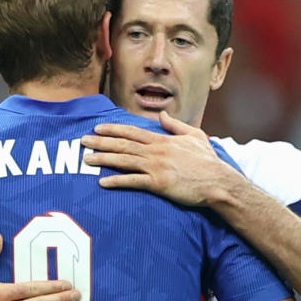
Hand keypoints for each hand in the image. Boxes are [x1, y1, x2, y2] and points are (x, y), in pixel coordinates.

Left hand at [82, 110, 242, 206]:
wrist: (218, 182)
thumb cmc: (208, 162)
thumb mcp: (195, 136)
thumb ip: (176, 126)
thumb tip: (162, 115)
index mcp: (163, 140)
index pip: (133, 132)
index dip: (113, 129)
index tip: (97, 127)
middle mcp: (156, 151)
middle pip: (123, 144)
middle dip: (101, 142)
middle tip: (82, 141)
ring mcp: (156, 167)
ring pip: (124, 161)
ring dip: (103, 159)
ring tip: (86, 159)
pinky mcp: (158, 184)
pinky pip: (133, 182)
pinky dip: (116, 181)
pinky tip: (102, 182)